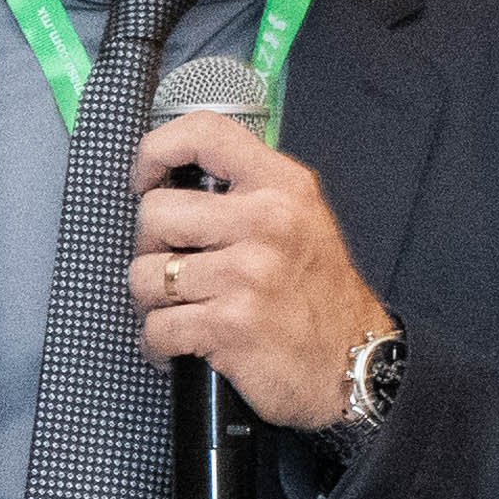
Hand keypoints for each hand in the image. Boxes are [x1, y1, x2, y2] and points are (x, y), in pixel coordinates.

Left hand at [131, 110, 396, 429]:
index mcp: (282, 186)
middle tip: (175, 270)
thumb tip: (173, 182)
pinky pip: (156, 328)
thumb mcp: (303, 220)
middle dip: (152, 248)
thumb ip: (250, 193)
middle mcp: (267, 221)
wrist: (353, 366)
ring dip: (153, 302)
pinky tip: (181, 346)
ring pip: (145, 275)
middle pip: (154, 213)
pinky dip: (158, 345)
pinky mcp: (230, 325)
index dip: (156, 152)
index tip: (146, 181)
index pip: (203, 133)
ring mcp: (247, 273)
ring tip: (181, 311)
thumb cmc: (319, 297)